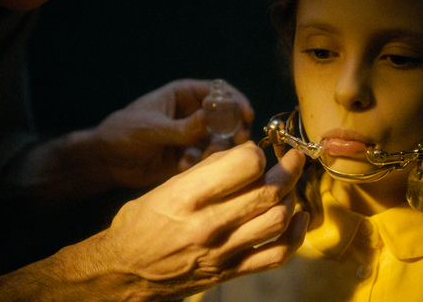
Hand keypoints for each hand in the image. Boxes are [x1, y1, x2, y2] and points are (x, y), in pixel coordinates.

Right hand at [81, 142, 307, 299]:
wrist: (124, 271)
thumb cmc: (141, 223)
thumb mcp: (166, 186)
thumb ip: (208, 171)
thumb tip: (247, 153)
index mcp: (189, 196)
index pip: (247, 165)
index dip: (258, 153)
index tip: (257, 151)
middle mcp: (209, 224)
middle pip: (270, 192)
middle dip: (290, 169)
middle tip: (294, 159)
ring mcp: (222, 251)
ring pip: (279, 220)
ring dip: (292, 198)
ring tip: (289, 186)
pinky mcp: (230, 272)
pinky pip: (277, 255)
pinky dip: (296, 235)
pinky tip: (298, 218)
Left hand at [88, 78, 255, 188]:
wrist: (106, 162)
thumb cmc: (123, 133)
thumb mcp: (151, 128)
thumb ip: (181, 127)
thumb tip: (210, 119)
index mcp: (183, 95)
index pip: (218, 91)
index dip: (235, 100)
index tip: (246, 115)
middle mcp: (192, 113)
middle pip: (226, 116)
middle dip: (234, 128)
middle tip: (238, 141)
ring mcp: (192, 135)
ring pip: (219, 139)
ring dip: (217, 148)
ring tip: (202, 156)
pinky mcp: (189, 156)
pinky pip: (206, 158)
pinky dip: (201, 162)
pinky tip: (184, 165)